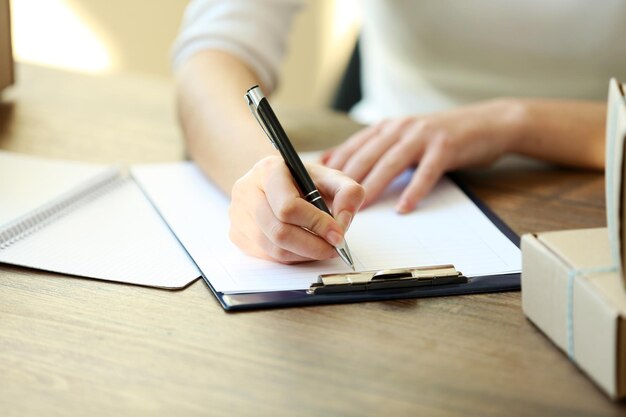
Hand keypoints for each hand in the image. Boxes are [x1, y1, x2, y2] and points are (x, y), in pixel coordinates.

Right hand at [229, 155, 364, 263]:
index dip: (316, 224)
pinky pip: (267, 256)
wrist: (272, 181)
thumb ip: (347, 193)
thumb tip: (343, 222)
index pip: (288, 206)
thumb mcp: (330, 177)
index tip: (338, 235)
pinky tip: (305, 248)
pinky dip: (292, 257)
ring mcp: (238, 214)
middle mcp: (247, 190)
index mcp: (268, 170)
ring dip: (304, 254)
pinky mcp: (237, 234)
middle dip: (313, 245)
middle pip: (279, 231)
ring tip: (323, 248)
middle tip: (334, 248)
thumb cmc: (301, 180)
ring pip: (274, 248)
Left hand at [322, 99, 520, 212]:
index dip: (332, 170)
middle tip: (331, 206)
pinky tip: (405, 208)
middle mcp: (400, 128)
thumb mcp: (402, 137)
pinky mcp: (445, 147)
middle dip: (346, 181)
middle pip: (366, 156)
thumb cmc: (440, 136)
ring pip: (390, 163)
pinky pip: (426, 172)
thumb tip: (334, 164)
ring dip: (373, 187)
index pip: (351, 148)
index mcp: (387, 127)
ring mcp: (423, 136)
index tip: (317, 191)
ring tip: (359, 208)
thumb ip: (373, 149)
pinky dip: (414, 190)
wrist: (488, 123)